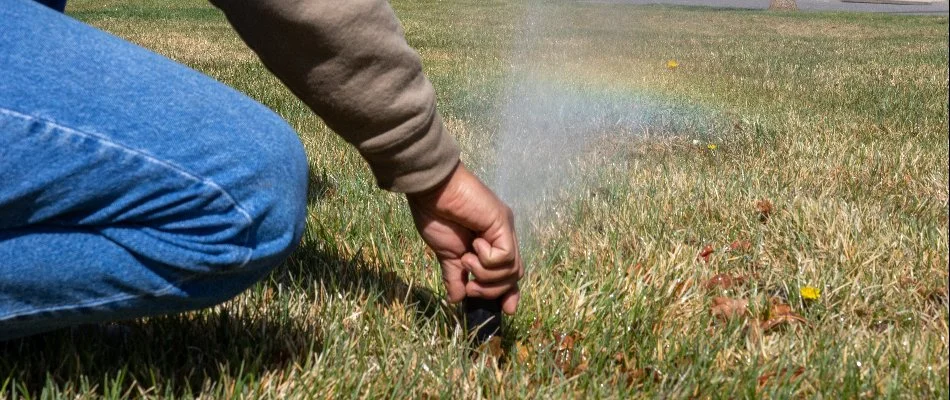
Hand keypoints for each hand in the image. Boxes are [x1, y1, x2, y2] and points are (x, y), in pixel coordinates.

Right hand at [406, 162, 522, 314]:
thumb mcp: (446, 254)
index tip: (505, 310)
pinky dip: (487, 260)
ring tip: (467, 260)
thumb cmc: (436, 215)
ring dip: (486, 275)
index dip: (509, 293)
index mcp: (491, 241)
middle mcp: (502, 235)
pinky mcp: (503, 223)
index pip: (509, 272)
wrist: (430, 192)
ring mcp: (505, 228)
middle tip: (470, 286)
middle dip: (492, 289)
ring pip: (512, 270)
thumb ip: (455, 275)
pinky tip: (474, 246)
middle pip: (514, 276)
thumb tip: (457, 299)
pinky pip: (505, 257)